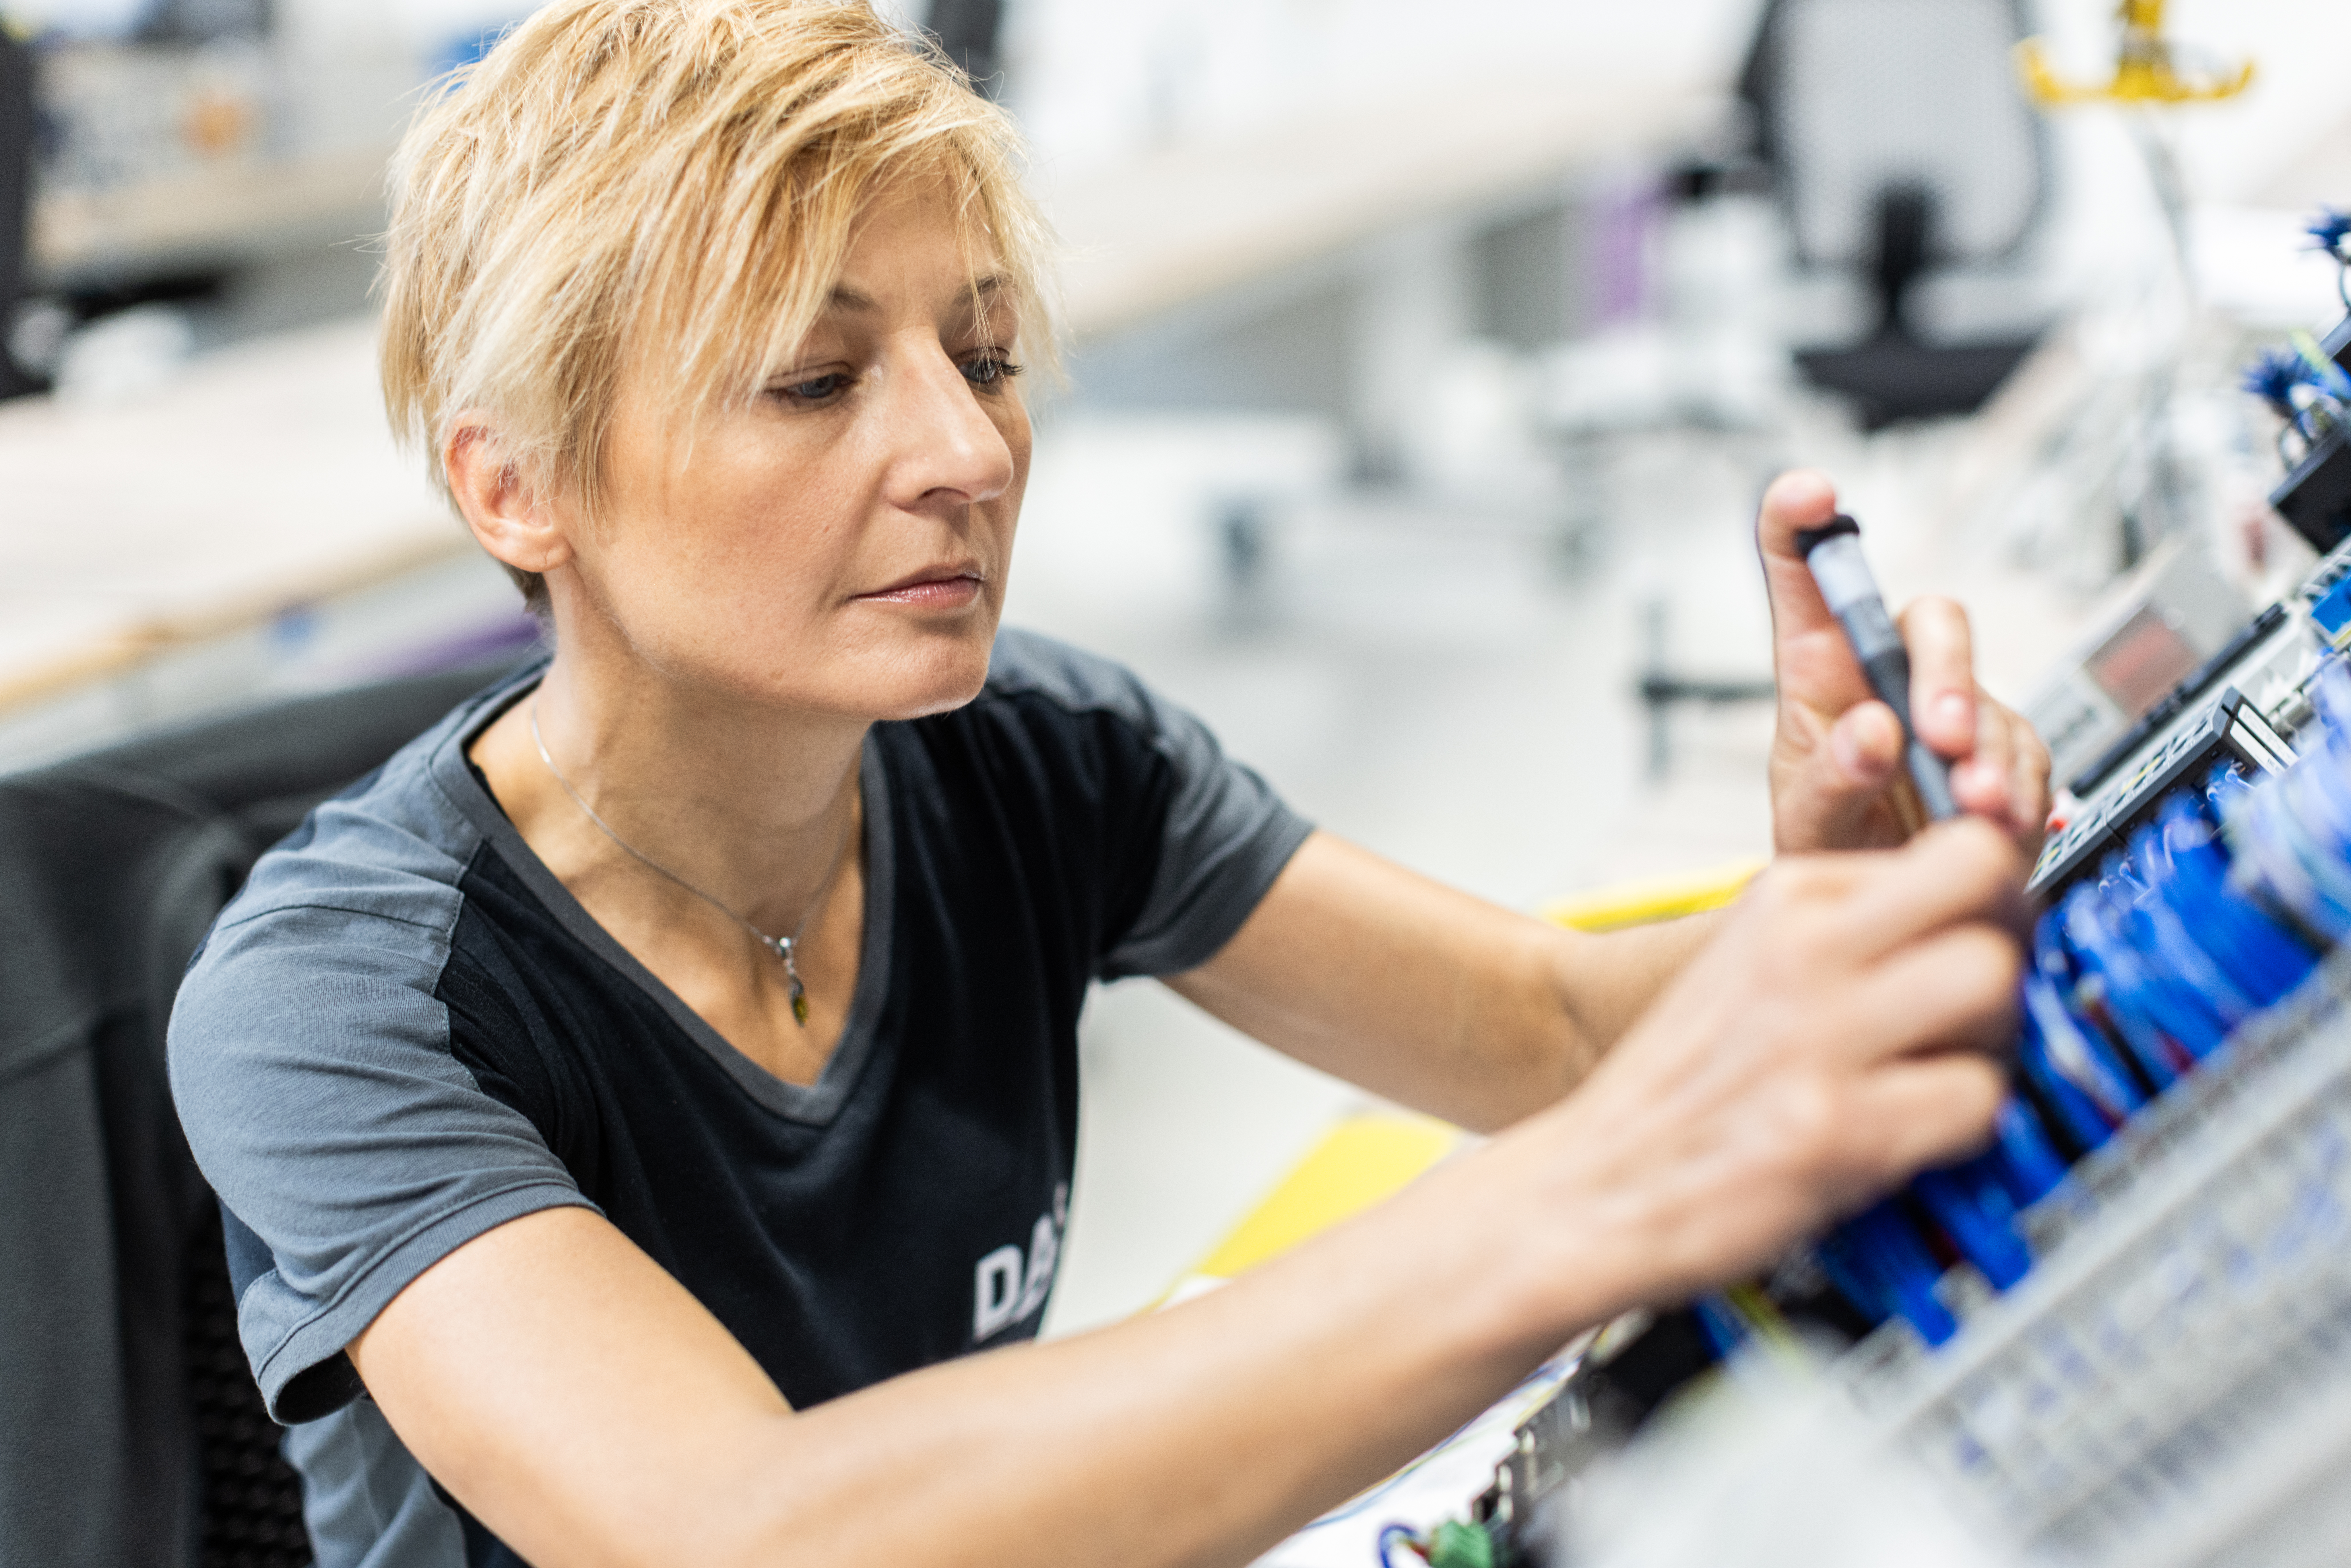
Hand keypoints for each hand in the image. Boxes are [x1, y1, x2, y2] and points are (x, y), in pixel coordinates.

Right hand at [1504, 821, 2025, 1304]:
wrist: (1590, 1188)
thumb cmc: (1676, 1089)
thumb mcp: (1748, 961)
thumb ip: (1845, 929)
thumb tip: (1970, 919)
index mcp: (1782, 899)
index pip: (1955, 846)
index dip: (1994, 896)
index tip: (1982, 936)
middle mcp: (1803, 951)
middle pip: (1992, 893)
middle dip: (2014, 948)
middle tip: (1988, 1002)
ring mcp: (1820, 1037)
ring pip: (1995, 986)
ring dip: (1999, 1037)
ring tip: (1952, 1069)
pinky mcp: (1839, 1128)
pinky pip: (1977, 1100)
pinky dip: (1969, 1122)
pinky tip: (1921, 1131)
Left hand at [1759, 470, 2050, 853]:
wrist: (1879, 908)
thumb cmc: (1830, 845)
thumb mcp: (1807, 824)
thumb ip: (1831, 781)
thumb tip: (1875, 733)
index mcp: (1820, 669)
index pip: (1804, 574)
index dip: (1801, 522)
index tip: (1808, 493)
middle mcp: (1889, 673)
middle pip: (1932, 622)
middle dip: (1946, 671)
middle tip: (1942, 734)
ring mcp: (1953, 707)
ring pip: (1989, 692)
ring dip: (1986, 750)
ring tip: (1969, 806)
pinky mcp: (2000, 751)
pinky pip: (2027, 751)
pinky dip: (2017, 788)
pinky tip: (1996, 822)